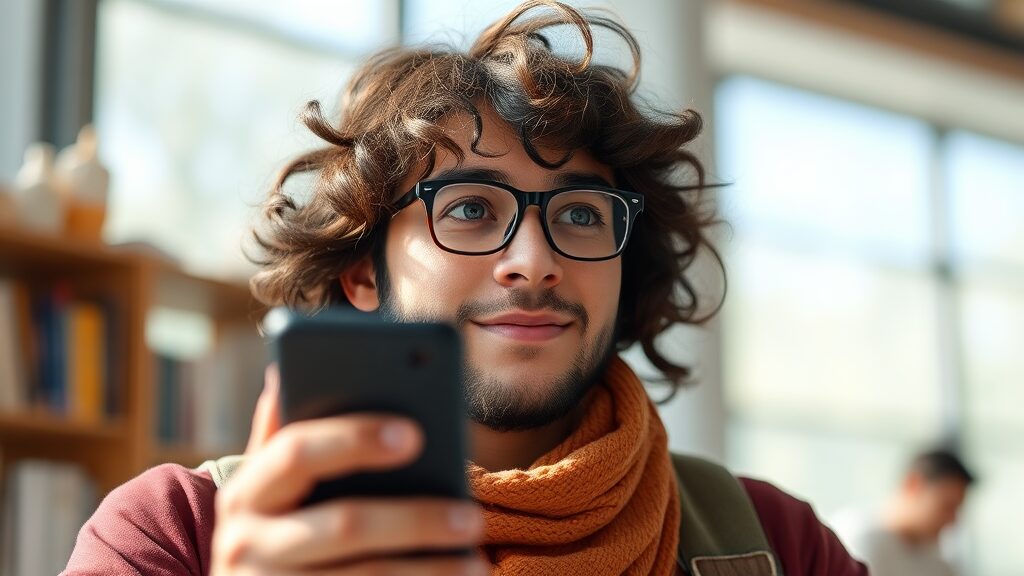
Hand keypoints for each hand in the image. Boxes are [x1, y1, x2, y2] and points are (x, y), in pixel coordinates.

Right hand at [210, 365, 487, 574]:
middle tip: (473, 517)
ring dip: (428, 570)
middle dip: (415, 519)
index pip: (297, 451)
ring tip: (477, 561)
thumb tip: (282, 368)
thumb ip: (281, 435)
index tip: (416, 433)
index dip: (354, 437)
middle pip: (344, 524)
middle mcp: (246, 541)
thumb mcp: (267, 486)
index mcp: (247, 490)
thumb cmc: (276, 528)